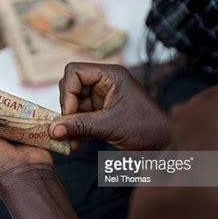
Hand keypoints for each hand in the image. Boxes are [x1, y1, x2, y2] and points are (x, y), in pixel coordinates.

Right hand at [49, 62, 170, 150]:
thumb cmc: (147, 128)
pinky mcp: (101, 113)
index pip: (74, 72)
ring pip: (73, 105)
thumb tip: (53, 129)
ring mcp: (102, 98)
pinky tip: (76, 143)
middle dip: (67, 110)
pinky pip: (80, 117)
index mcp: (110, 75)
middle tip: (67, 129)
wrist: (165, 147)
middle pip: (70, 87)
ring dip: (69, 124)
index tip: (70, 114)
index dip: (67, 92)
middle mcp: (104, 83)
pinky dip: (75, 129)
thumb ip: (80, 125)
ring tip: (70, 142)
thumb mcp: (110, 125)